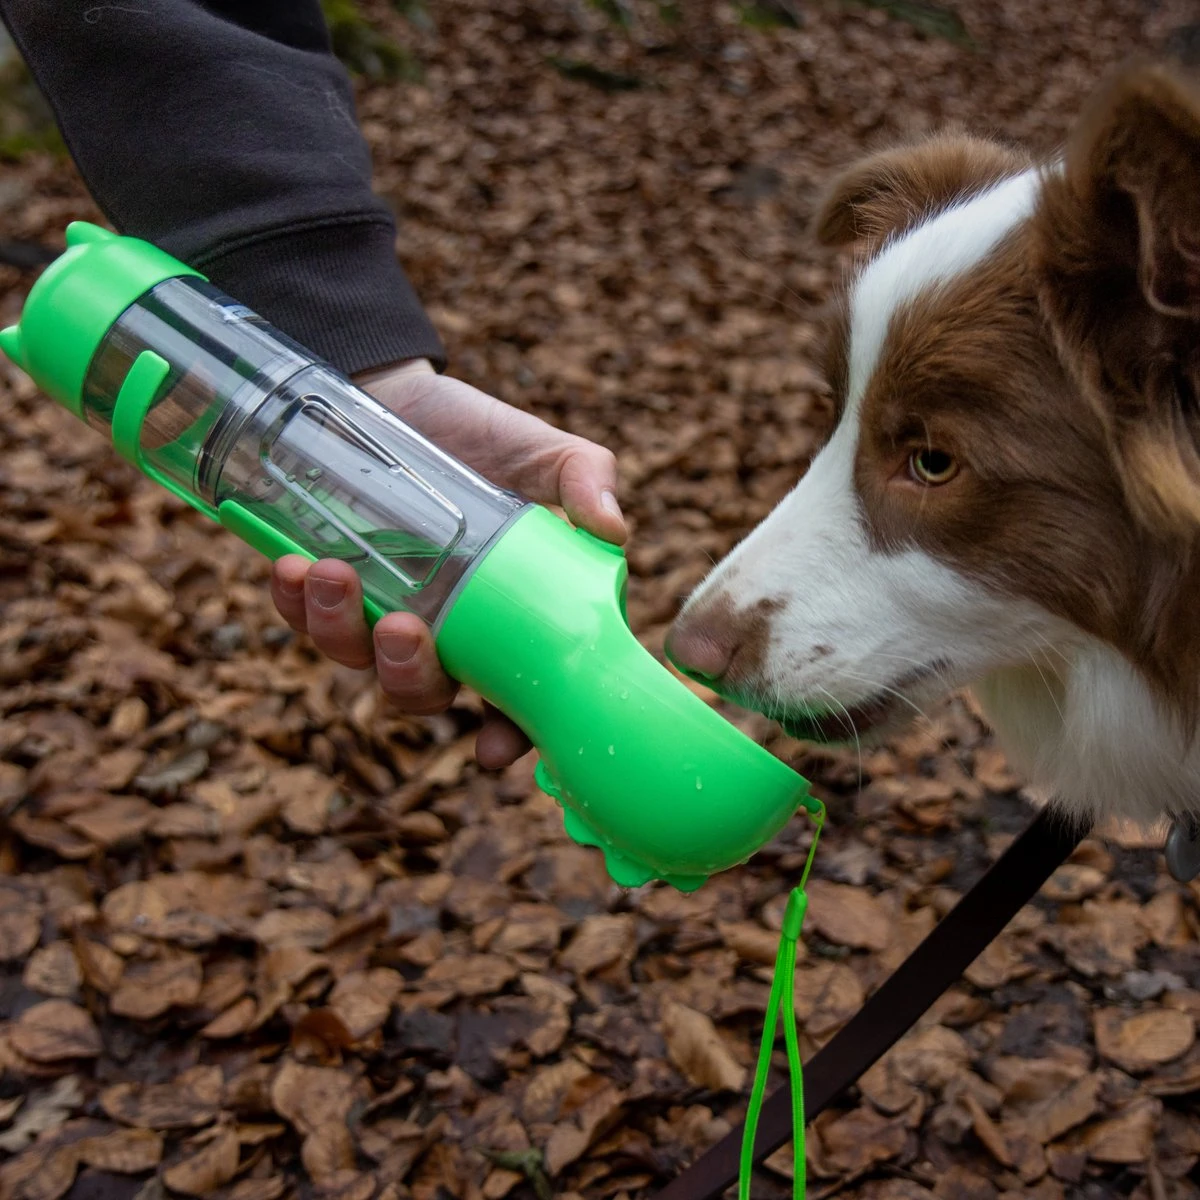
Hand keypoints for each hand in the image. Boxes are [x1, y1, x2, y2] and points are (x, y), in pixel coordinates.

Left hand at [269, 359, 625, 767]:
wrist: (398, 394)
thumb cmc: (478, 432)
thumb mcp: (541, 449)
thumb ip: (583, 476)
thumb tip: (614, 529)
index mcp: (502, 617)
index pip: (514, 695)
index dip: (507, 735)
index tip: (492, 750)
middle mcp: (441, 628)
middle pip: (423, 694)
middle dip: (409, 679)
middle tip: (406, 629)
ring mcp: (377, 611)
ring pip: (354, 661)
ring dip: (339, 631)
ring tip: (332, 573)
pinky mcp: (323, 588)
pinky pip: (300, 618)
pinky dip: (290, 602)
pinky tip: (290, 567)